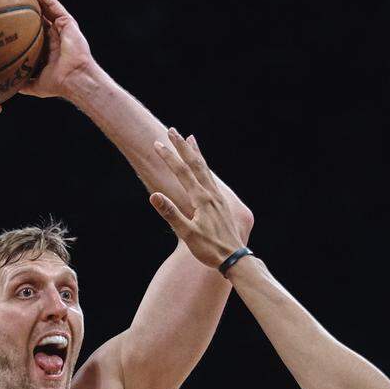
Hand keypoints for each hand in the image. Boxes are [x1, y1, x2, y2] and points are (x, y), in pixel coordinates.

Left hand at [18, 0, 95, 99]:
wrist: (73, 79)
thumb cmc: (58, 84)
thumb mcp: (34, 85)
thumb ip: (22, 83)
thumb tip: (6, 86)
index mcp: (47, 47)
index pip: (34, 29)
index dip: (23, 20)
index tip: (10, 13)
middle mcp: (54, 35)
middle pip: (39, 13)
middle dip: (28, 1)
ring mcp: (61, 27)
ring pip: (46, 5)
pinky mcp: (67, 22)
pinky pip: (53, 4)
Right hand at [150, 130, 247, 268]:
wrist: (235, 258)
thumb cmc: (210, 249)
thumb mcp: (187, 234)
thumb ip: (171, 214)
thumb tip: (154, 196)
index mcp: (202, 199)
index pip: (182, 172)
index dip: (169, 157)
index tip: (157, 144)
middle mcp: (211, 194)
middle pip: (195, 164)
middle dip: (182, 146)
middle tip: (172, 130)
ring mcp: (218, 198)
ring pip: (205, 168)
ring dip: (195, 153)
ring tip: (190, 138)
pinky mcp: (222, 203)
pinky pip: (211, 178)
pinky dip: (205, 167)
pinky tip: (203, 167)